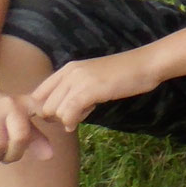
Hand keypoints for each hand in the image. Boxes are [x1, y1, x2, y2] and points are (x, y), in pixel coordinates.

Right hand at [0, 86, 55, 172]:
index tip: (54, 133)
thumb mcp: (17, 119)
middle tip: (5, 159)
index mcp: (25, 105)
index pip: (44, 111)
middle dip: (14, 155)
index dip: (54, 119)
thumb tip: (49, 157)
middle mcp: (10, 106)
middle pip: (20, 138)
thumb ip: (34, 137)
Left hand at [28, 50, 157, 130]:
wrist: (146, 64)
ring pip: (53, 112)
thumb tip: (60, 115)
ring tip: (85, 112)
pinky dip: (71, 122)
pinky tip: (81, 120)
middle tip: (75, 115)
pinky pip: (67, 114)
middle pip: (44, 106)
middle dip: (55, 117)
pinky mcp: (89, 90)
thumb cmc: (124, 74)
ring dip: (66, 119)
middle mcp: (68, 73)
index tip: (61, 114)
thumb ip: (75, 90)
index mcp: (67, 69)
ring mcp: (78, 81)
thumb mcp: (93, 78)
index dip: (45, 109)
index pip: (38, 94)